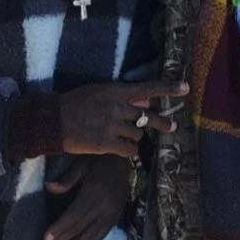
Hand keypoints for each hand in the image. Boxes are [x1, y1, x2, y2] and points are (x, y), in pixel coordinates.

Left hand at [39, 156, 129, 239]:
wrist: (124, 163)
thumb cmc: (98, 161)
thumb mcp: (81, 164)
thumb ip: (66, 178)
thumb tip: (49, 187)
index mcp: (94, 195)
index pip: (74, 216)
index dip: (59, 228)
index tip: (45, 239)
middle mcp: (103, 209)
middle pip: (79, 230)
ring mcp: (110, 216)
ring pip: (90, 237)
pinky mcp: (114, 219)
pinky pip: (100, 236)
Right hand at [59, 81, 188, 159]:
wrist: (53, 121)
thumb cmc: (74, 103)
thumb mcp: (98, 91)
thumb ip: (122, 96)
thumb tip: (146, 101)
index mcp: (116, 91)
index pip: (148, 88)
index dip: (169, 88)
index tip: (186, 88)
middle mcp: (118, 107)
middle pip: (147, 117)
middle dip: (162, 123)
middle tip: (172, 127)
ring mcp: (112, 126)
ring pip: (138, 135)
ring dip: (134, 138)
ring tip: (123, 137)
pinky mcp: (106, 144)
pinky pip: (129, 151)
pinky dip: (129, 152)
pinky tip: (123, 150)